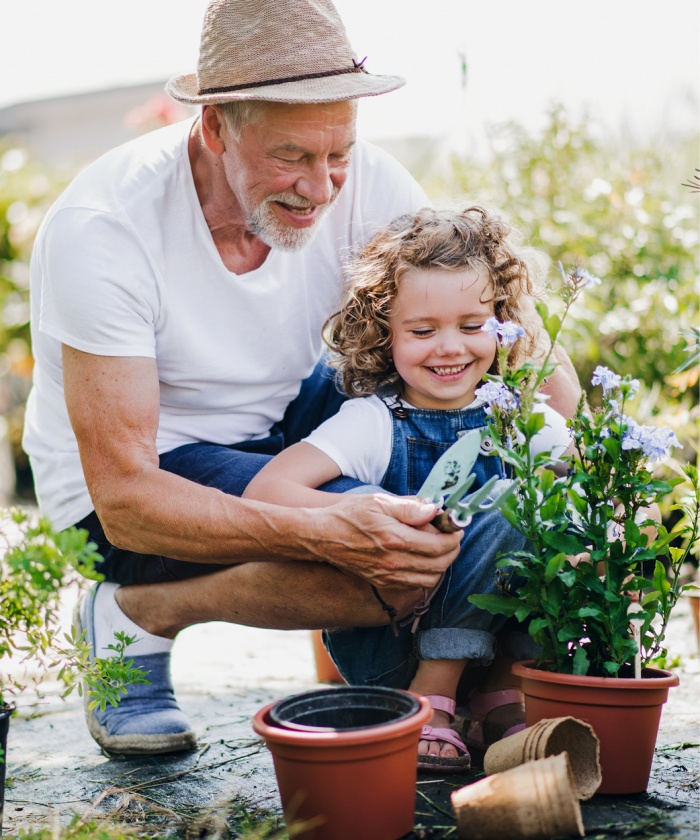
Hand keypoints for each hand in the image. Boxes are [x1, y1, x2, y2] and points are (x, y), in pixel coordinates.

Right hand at [307, 493, 461, 590]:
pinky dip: (426, 574)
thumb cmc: (348, 515)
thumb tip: (435, 510)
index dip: (453, 537)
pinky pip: (414, 584)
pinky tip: (422, 559)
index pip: (438, 545)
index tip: (456, 528)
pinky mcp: (382, 582)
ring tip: (439, 548)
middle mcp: (393, 562)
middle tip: (452, 537)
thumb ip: (409, 507)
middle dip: (452, 551)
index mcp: (395, 539)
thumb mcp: (379, 502)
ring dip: (441, 565)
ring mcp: (388, 575)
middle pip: (439, 565)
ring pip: (430, 579)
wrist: (321, 537)